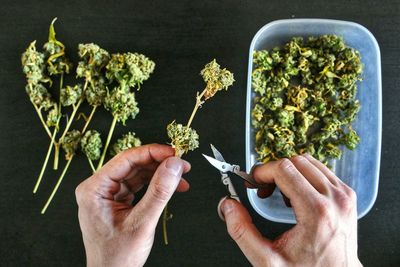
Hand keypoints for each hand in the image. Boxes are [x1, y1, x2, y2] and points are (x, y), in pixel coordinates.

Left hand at [75, 144, 189, 266]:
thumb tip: (174, 165)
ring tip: (181, 176)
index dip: (152, 152)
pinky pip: (138, 185)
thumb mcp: (141, 223)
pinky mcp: (116, 201)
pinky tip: (172, 186)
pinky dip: (156, 185)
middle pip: (132, 164)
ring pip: (137, 173)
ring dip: (160, 174)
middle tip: (181, 164)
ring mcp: (107, 194)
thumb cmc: (118, 257)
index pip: (126, 159)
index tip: (174, 152)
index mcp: (94, 189)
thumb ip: (159, 192)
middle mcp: (98, 188)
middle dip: (159, 163)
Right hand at [219, 154, 361, 266]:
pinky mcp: (347, 195)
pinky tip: (296, 195)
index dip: (262, 172)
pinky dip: (303, 176)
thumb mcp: (266, 260)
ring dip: (288, 172)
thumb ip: (242, 232)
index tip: (252, 182)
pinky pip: (321, 170)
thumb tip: (228, 205)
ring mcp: (343, 195)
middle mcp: (334, 199)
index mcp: (316, 212)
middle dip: (273, 171)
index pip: (284, 169)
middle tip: (262, 190)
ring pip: (309, 162)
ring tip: (279, 194)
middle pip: (295, 161)